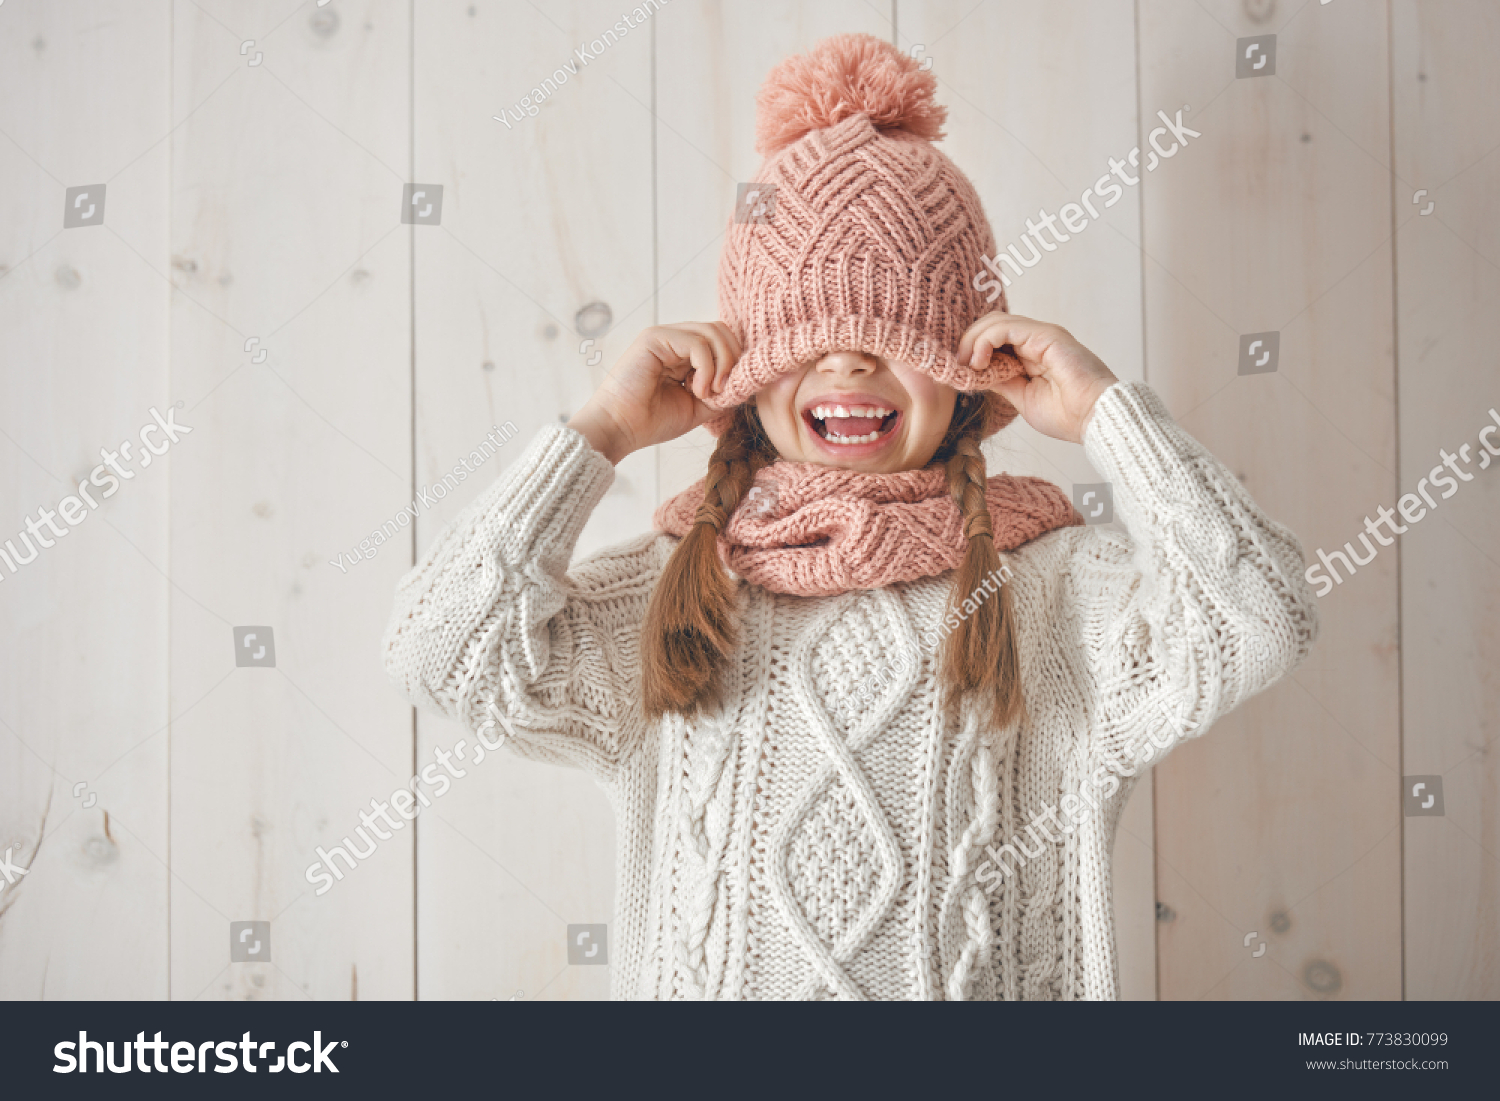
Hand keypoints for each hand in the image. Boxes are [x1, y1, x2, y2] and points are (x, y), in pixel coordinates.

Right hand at [566, 323, 739, 463]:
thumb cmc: (653, 421)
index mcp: (684, 354)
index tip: (730, 392)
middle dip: (732, 360)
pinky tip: (697, 390)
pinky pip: (698, 343)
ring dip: (721, 365)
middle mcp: (676, 340)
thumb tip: (748, 379)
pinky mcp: (655, 337)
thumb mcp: (699, 406)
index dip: (734, 362)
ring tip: (708, 392)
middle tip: (723, 390)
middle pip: (722, 330)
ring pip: (713, 332)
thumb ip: (722, 391)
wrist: (620, 429)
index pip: (723, 341)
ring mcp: (666, 336)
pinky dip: (707, 368)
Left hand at [956, 312, 1117, 444]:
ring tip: (967, 365)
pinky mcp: (1045, 335)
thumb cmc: (1068, 415)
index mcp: (1032, 353)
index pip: (995, 338)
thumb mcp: (1022, 398)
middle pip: (991, 324)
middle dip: (969, 342)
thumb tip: (977, 374)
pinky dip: (985, 341)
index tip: (958, 373)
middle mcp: (1036, 339)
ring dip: (973, 341)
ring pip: (995, 322)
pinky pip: (1005, 328)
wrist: (1095, 419)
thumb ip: (1001, 382)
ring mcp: (1041, 335)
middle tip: (958, 367)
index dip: (972, 350)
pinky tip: (979, 361)